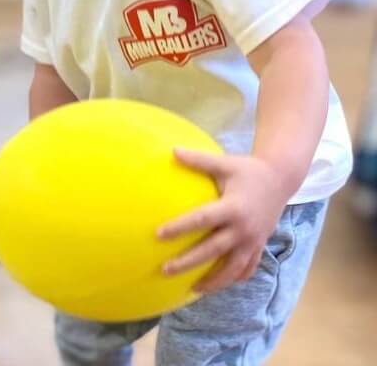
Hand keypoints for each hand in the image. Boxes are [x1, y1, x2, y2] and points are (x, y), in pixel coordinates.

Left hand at [157, 149, 287, 293]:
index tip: (159, 235)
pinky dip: (233, 279)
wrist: (281, 179)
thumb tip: (172, 151)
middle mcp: (244, 229)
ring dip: (212, 281)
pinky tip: (217, 286)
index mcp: (233, 208)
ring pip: (232, 269)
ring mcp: (253, 241)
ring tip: (191, 289)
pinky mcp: (259, 246)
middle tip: (165, 269)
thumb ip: (199, 160)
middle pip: (213, 251)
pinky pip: (247, 269)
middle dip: (189, 262)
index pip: (202, 220)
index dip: (181, 228)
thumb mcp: (224, 163)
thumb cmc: (248, 170)